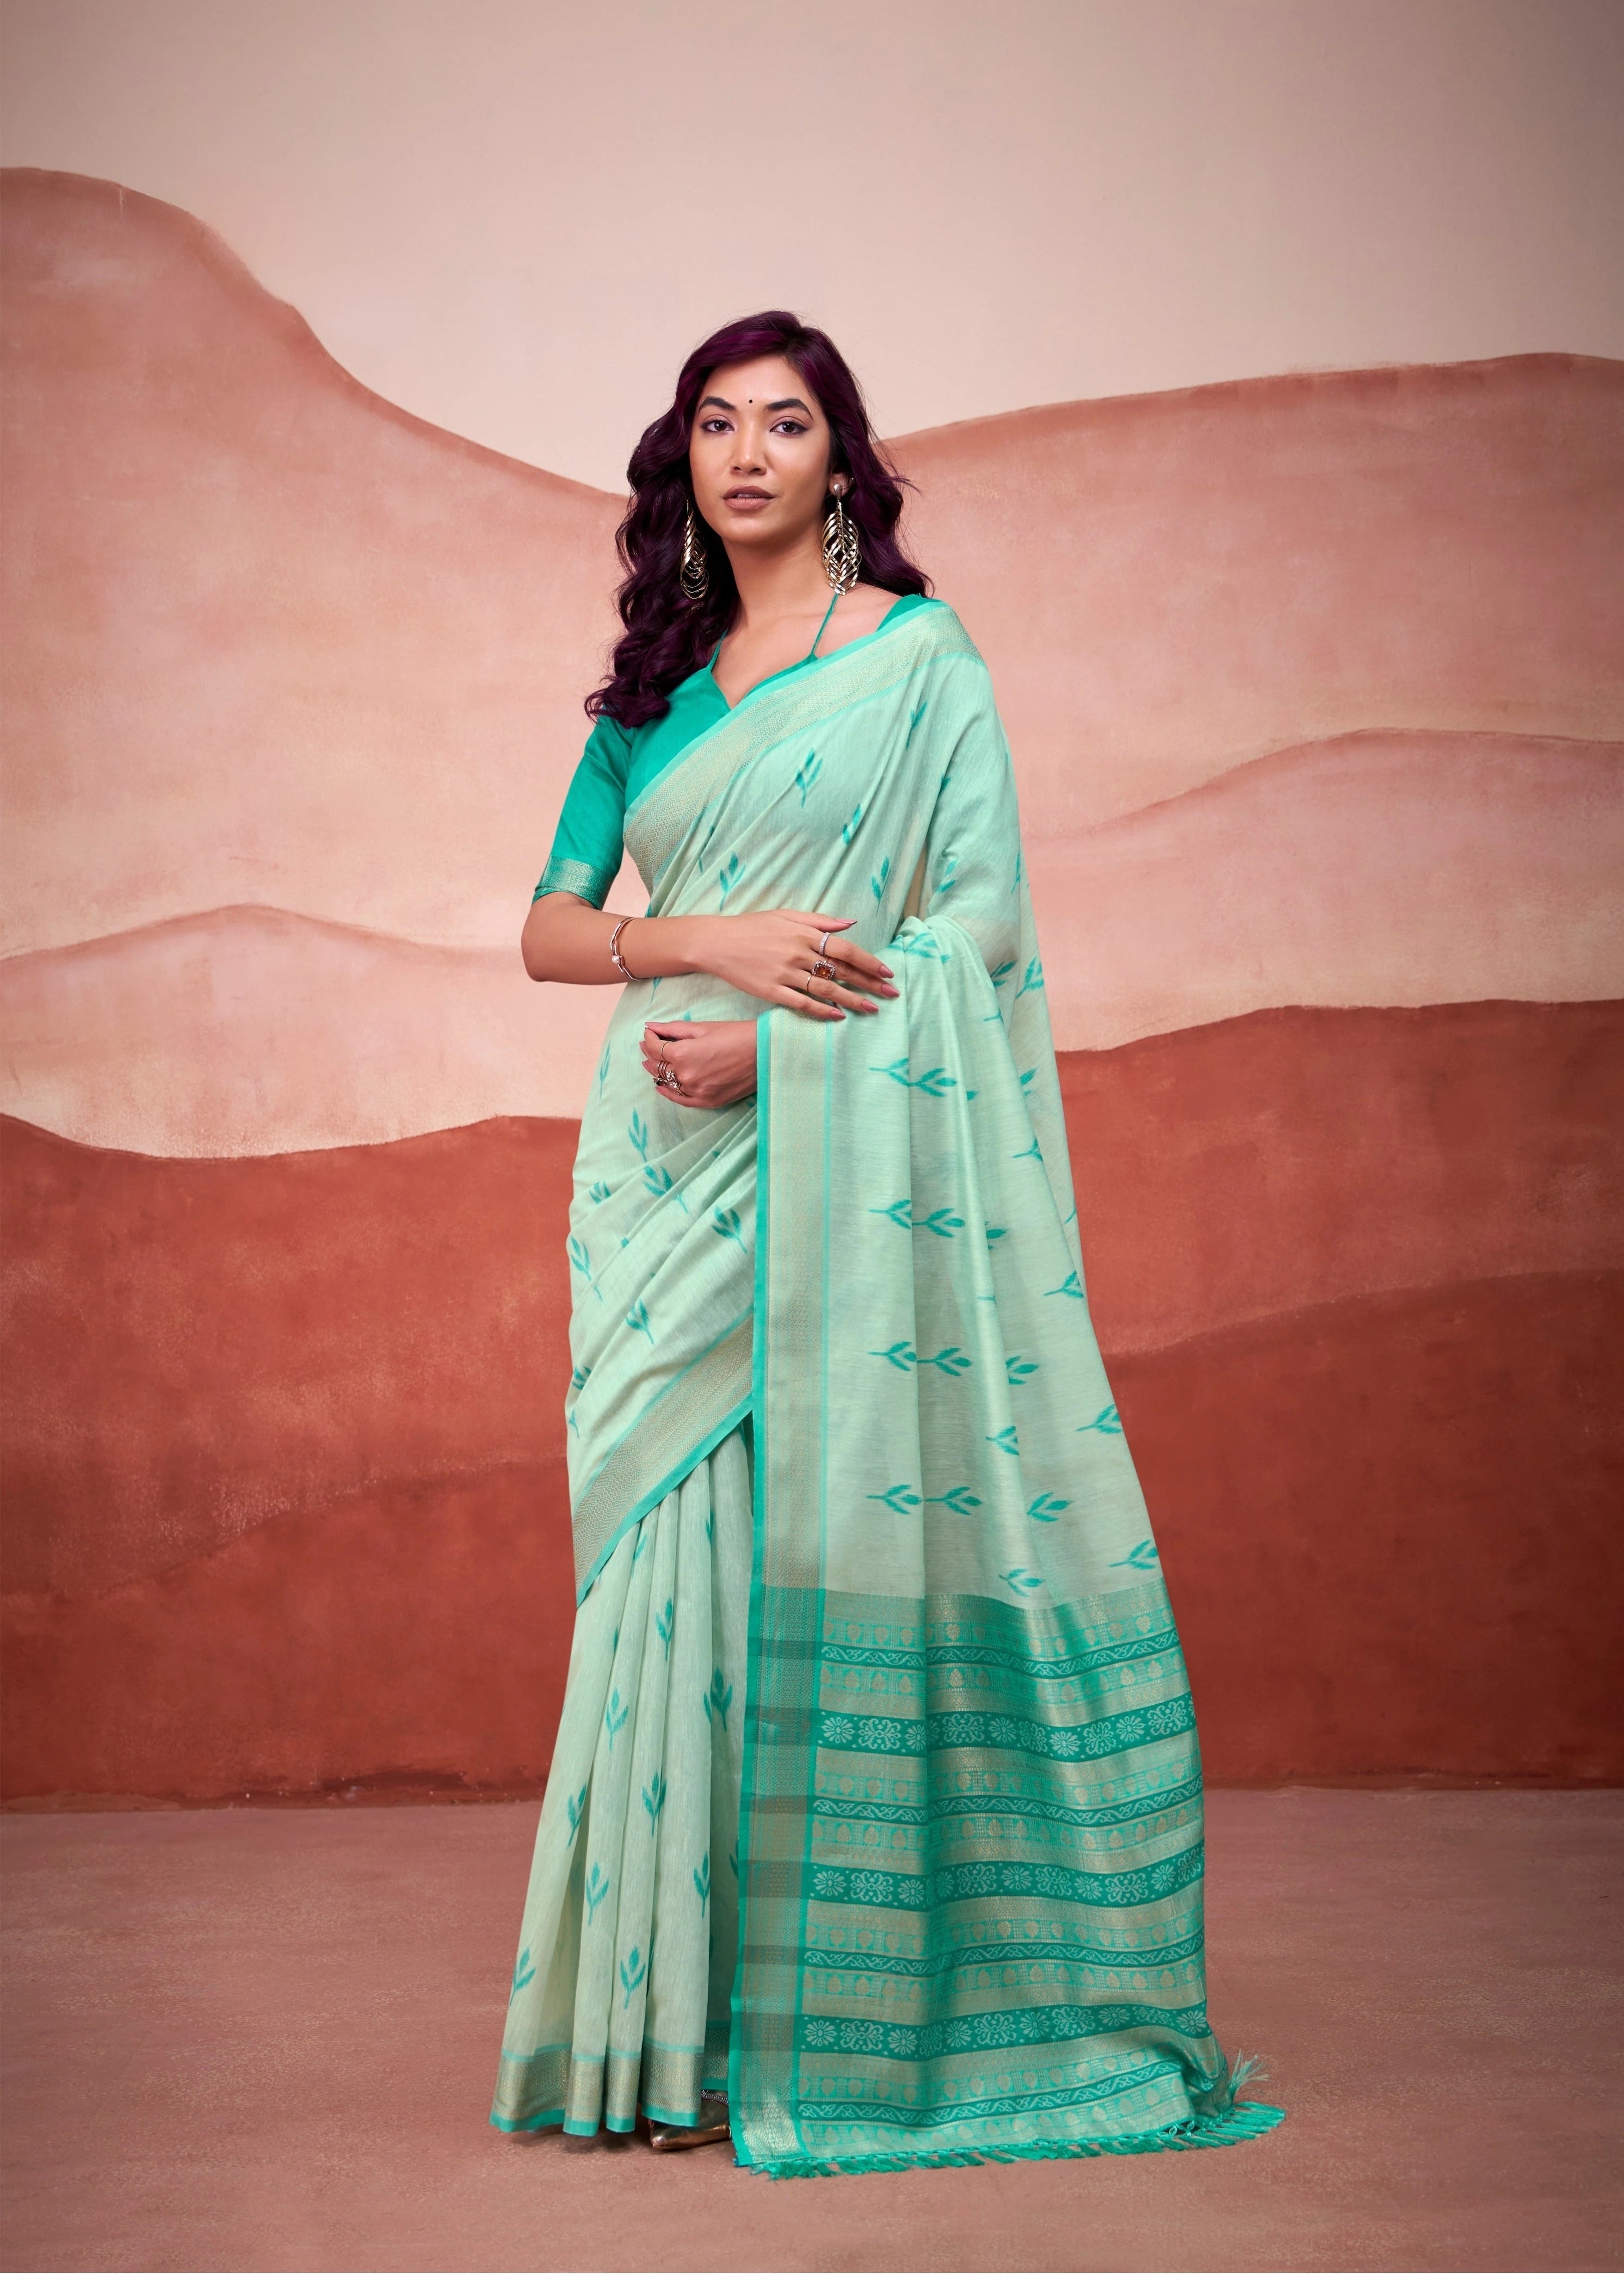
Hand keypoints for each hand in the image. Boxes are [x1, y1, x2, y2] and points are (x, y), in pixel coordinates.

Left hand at [640, 1020, 759, 1109]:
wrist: (765, 1052)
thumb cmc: (736, 1035)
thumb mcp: (703, 1027)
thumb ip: (673, 1029)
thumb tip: (650, 1027)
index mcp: (683, 1054)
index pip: (654, 1047)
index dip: (649, 1038)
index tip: (650, 1033)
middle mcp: (686, 1075)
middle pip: (657, 1066)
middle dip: (650, 1053)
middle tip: (648, 1045)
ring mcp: (697, 1091)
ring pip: (667, 1082)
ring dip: (657, 1071)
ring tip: (652, 1062)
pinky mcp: (708, 1100)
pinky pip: (681, 1100)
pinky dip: (668, 1093)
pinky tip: (660, 1086)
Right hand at [689, 909, 897, 1019]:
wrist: (716, 942)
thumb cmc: (752, 926)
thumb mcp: (786, 915)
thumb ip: (820, 920)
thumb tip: (851, 923)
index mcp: (804, 933)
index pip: (845, 948)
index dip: (868, 961)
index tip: (886, 971)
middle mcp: (798, 953)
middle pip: (841, 971)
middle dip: (870, 983)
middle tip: (891, 994)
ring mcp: (785, 973)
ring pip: (826, 989)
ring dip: (852, 1000)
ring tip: (872, 1009)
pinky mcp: (771, 991)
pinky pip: (802, 1004)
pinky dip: (822, 1010)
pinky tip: (839, 1016)